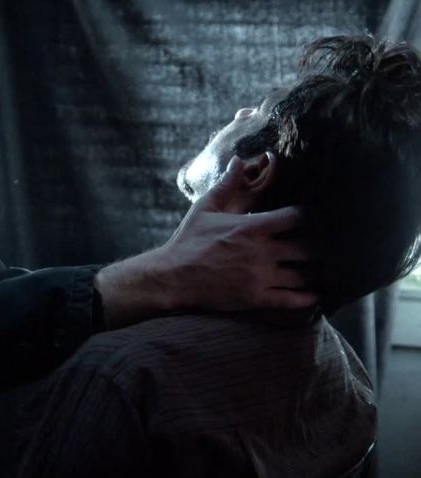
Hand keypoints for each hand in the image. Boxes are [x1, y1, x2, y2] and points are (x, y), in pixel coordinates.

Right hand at [95, 158, 316, 327]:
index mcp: (252, 227)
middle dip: (317, 246)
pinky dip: (307, 298)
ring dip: (314, 272)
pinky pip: (291, 300)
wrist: (173, 276)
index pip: (296, 217)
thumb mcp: (205, 209)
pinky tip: (315, 295)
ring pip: (303, 275)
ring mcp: (260, 277)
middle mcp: (261, 252)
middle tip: (323, 245)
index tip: (309, 217)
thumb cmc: (188, 241)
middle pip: (308, 247)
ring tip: (320, 270)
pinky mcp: (255, 298)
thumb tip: (237, 160)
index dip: (307, 216)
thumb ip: (226, 185)